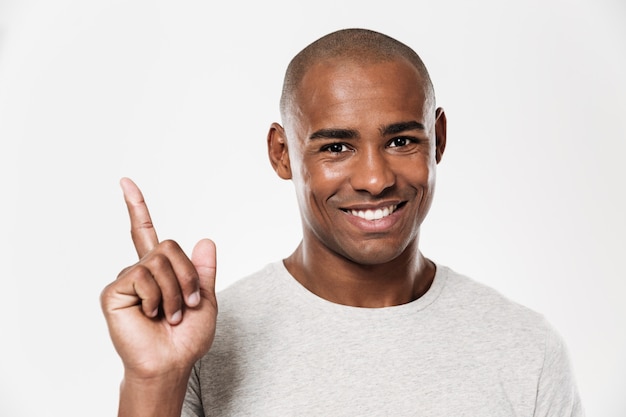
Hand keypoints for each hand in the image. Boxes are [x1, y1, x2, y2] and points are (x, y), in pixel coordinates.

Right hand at [101, 178, 216, 379]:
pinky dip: (157, 297)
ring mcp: (126, 280)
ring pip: (158, 261)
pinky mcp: (114, 291)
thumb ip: (203, 271)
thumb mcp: (205, 299)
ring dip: (174, 291)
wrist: (172, 362)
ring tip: (169, 315)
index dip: (137, 207)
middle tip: (187, 305)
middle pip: (168, 246)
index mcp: (159, 270)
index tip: (125, 182)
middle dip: (187, 276)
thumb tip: (205, 239)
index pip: (146, 232)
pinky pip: (143, 276)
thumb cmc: (186, 337)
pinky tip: (151, 315)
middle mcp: (139, 270)